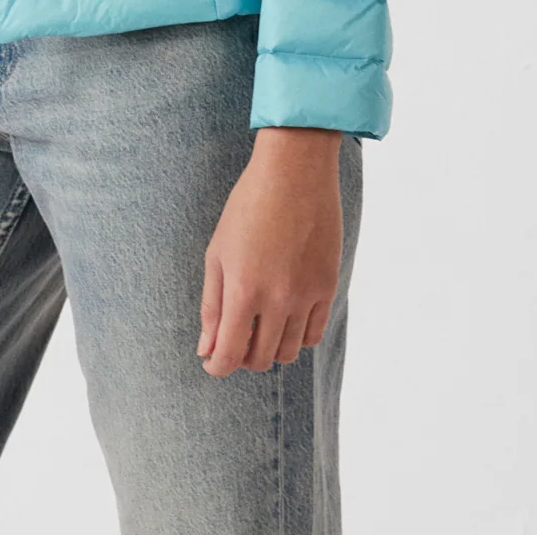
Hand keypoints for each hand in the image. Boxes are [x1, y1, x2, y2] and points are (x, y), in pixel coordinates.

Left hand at [197, 127, 343, 374]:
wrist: (294, 171)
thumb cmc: (248, 206)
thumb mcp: (218, 252)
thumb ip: (212, 305)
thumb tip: (207, 350)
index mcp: (243, 290)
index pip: (230, 354)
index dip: (217, 366)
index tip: (213, 362)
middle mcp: (277, 299)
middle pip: (260, 359)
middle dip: (242, 357)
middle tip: (235, 339)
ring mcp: (306, 294)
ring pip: (289, 352)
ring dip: (270, 349)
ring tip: (260, 327)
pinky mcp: (328, 286)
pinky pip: (314, 334)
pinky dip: (298, 336)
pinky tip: (286, 318)